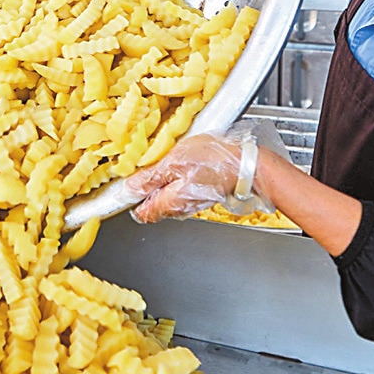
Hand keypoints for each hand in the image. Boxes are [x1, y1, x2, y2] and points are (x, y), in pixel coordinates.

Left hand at [124, 132, 255, 222]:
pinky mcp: (200, 195)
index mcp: (168, 204)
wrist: (246, 164)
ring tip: (169, 160)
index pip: (140, 213)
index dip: (130, 199)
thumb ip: (149, 178)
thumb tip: (128, 189)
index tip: (126, 183)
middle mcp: (178, 209)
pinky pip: (180, 189)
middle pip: (152, 202)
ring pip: (167, 194)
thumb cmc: (214, 161)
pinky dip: (177, 177)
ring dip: (163, 179)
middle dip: (147, 185)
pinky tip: (184, 163)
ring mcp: (190, 203)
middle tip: (150, 163)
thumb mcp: (173, 163)